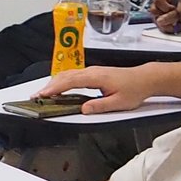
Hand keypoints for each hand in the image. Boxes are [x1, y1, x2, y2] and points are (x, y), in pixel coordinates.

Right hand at [33, 64, 152, 114]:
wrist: (145, 78)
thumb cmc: (134, 89)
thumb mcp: (119, 103)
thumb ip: (100, 106)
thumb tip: (83, 109)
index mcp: (96, 77)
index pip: (70, 82)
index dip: (54, 89)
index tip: (42, 95)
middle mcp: (91, 71)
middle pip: (64, 76)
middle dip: (48, 86)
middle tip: (35, 97)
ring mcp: (91, 71)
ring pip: (67, 74)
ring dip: (53, 83)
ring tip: (42, 94)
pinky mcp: (92, 73)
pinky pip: (72, 75)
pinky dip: (61, 82)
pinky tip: (57, 88)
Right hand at [152, 0, 180, 32]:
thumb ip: (172, 15)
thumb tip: (160, 20)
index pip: (158, 1)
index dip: (166, 8)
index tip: (174, 9)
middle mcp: (160, 4)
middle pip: (154, 11)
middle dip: (165, 16)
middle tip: (175, 17)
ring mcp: (159, 14)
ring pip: (155, 20)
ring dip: (167, 24)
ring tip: (176, 23)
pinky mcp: (161, 23)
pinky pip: (159, 28)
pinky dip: (168, 29)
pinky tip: (175, 27)